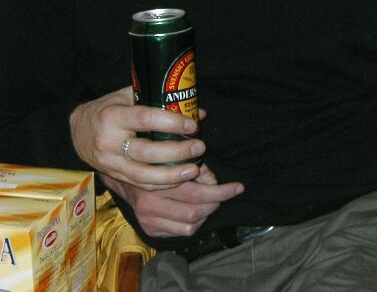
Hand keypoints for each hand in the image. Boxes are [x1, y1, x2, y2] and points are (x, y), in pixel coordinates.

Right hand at [70, 87, 204, 190]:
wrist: (77, 130)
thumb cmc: (109, 108)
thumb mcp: (129, 96)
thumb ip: (160, 101)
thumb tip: (198, 111)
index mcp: (112, 116)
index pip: (145, 119)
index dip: (171, 123)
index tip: (192, 125)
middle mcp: (108, 141)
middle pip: (146, 152)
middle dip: (177, 152)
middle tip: (199, 147)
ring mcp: (108, 162)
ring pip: (143, 174)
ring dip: (172, 174)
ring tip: (194, 169)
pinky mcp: (112, 175)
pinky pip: (139, 184)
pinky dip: (162, 184)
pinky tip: (180, 179)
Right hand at [101, 166, 243, 237]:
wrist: (125, 177)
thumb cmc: (155, 162)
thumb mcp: (174, 156)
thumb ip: (196, 166)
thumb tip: (213, 179)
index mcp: (157, 183)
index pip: (197, 193)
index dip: (222, 191)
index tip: (237, 187)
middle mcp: (150, 205)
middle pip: (196, 211)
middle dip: (217, 202)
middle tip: (226, 193)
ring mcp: (149, 220)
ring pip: (191, 225)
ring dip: (207, 213)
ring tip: (212, 201)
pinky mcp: (150, 230)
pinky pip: (183, 232)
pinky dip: (196, 223)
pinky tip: (198, 211)